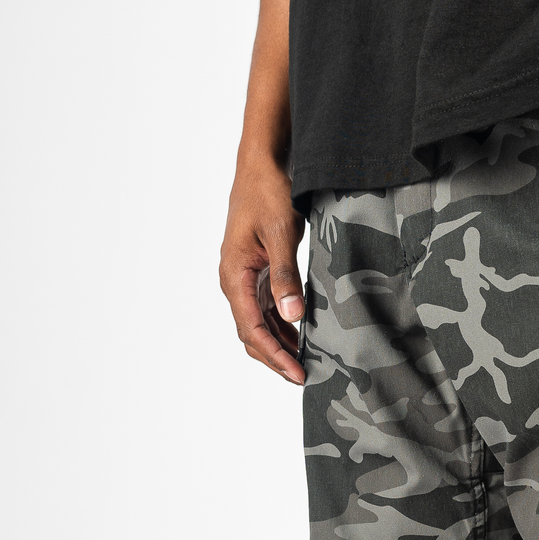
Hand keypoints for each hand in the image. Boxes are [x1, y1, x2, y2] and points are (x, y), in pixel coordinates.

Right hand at [219, 155, 305, 384]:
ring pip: (258, 323)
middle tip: (303, 376)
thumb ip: (286, 276)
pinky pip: (265, 307)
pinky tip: (300, 334)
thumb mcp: (282, 233)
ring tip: (305, 361)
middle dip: (275, 357)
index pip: (251, 329)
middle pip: (251, 333)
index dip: (274, 355)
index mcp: (234, 275)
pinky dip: (281, 325)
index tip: (297, 373)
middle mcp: (234, 280)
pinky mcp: (255, 271)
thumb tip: (292, 315)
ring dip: (279, 344)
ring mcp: (244, 277)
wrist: (262, 163)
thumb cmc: (268, 192)